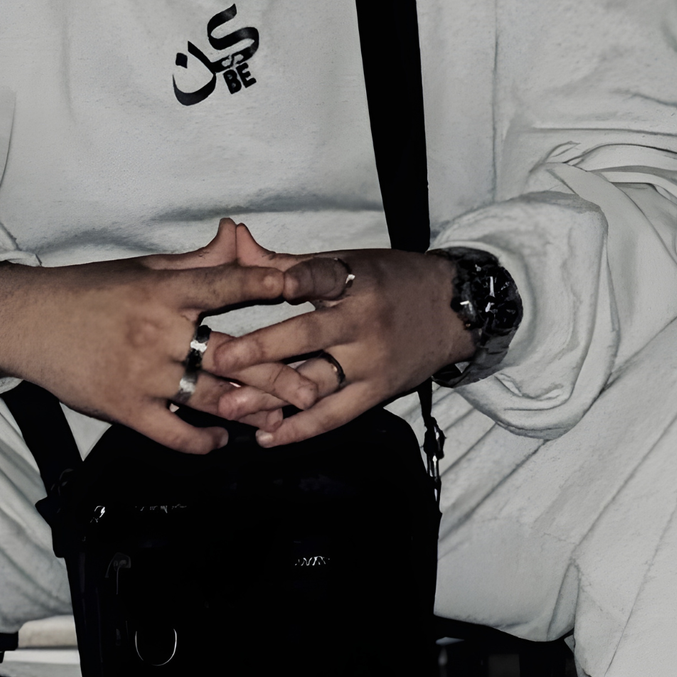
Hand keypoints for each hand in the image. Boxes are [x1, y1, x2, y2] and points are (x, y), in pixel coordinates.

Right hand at [0, 219, 307, 455]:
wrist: (26, 323)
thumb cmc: (88, 291)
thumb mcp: (143, 269)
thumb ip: (198, 262)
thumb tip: (238, 234)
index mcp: (163, 292)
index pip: (222, 286)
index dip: (261, 283)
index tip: (295, 286)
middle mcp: (156, 333)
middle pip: (230, 355)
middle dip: (276, 374)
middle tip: (312, 387)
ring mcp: (141, 374)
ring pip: (210, 397)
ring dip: (248, 412)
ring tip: (277, 420)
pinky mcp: (123, 407)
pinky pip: (173, 432)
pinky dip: (201, 439)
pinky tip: (220, 439)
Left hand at [198, 241, 467, 449]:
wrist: (455, 311)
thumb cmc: (391, 280)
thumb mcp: (347, 262)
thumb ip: (286, 261)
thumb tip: (234, 240)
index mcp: (356, 281)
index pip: (324, 277)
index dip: (301, 279)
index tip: (275, 284)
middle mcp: (363, 321)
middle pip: (310, 335)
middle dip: (264, 348)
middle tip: (221, 359)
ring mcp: (371, 360)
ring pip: (316, 381)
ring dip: (271, 396)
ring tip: (229, 408)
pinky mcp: (378, 391)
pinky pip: (336, 415)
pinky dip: (301, 427)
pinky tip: (266, 436)